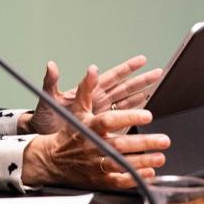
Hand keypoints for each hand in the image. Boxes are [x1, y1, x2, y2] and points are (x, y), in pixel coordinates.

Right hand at [20, 79, 169, 188]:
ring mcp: (96, 164)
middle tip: (163, 139)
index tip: (147, 115)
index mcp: (89, 126)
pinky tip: (149, 173)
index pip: (110, 120)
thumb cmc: (70, 132)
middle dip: (143, 142)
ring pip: (121, 163)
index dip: (129, 117)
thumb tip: (93, 69)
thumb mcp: (76, 109)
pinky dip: (134, 178)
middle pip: (121, 144)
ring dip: (143, 161)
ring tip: (161, 157)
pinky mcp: (99, 178)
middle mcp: (93, 146)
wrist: (53, 159)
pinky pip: (119, 180)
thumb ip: (86, 89)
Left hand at [23, 56, 162, 134]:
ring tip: (158, 88)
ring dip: (143, 96)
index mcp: (88, 92)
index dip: (127, 68)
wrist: (45, 143)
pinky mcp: (105, 130)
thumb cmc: (45, 118)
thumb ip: (51, 82)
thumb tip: (51, 65)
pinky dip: (135, 116)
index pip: (112, 77)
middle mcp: (98, 101)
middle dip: (142, 80)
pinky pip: (124, 120)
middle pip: (125, 88)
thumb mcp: (48, 99)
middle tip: (159, 73)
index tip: (142, 60)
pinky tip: (147, 113)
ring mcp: (103, 115)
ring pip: (128, 103)